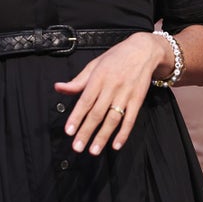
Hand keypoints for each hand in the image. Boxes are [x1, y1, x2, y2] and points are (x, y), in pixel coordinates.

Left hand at [53, 32, 165, 154]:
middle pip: (97, 113)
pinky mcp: (138, 100)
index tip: (69, 131)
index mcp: (98, 78)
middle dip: (86, 132)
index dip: (76, 117)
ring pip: (113, 119)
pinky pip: (130, 119)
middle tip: (77, 147)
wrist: (143, 51)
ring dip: (103, 136)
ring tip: (93, 150)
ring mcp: (126, 94)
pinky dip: (123, 133)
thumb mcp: (94, 65)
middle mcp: (112, 87)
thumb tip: (58, 88)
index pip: (85, 101)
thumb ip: (77, 81)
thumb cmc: (116, 58)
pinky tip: (116, 145)